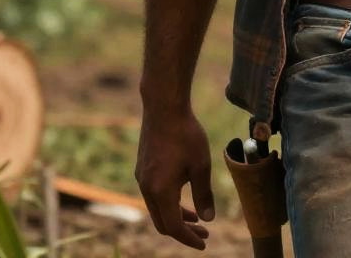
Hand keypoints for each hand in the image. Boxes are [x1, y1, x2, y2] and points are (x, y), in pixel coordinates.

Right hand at [135, 107, 214, 249]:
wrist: (164, 107)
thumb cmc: (186, 134)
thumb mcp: (201, 165)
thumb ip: (204, 194)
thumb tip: (209, 219)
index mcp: (160, 191)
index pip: (173, 227)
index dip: (188, 238)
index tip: (204, 243)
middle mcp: (146, 188)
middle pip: (163, 222)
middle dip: (183, 231)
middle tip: (204, 233)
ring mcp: (142, 178)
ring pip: (158, 209)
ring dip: (176, 216)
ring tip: (198, 218)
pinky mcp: (143, 168)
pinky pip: (155, 195)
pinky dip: (170, 202)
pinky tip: (184, 194)